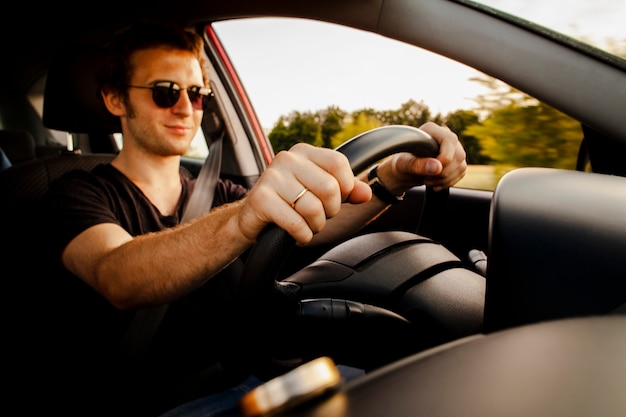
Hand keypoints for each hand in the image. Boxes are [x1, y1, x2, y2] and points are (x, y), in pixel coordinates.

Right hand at [238, 143, 370, 244]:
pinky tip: (298, 234)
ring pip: (313, 208)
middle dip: (330, 211)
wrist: (251, 218)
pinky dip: (303, 235)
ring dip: (316, 226)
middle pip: (329, 188)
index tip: (337, 200)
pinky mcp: (261, 199)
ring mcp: (272, 178)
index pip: (338, 163)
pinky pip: (296, 223)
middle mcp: (286, 159)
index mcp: (303, 152)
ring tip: (308, 225)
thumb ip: (346, 190)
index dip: (345, 187)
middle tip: (320, 217)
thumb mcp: (318, 192)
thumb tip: (366, 194)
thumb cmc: (289, 203)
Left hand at [377, 122, 466, 192]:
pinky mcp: (457, 160)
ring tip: (428, 181)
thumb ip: (418, 165)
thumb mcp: (404, 165)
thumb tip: (437, 167)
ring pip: (461, 166)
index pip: (449, 141)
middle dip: (442, 173)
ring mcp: (453, 148)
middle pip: (458, 156)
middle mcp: (446, 135)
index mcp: (431, 129)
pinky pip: (461, 173)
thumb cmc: (402, 164)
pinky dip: (448, 182)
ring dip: (445, 179)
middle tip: (426, 179)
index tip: (430, 171)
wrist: (405, 171)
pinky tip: (436, 184)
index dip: (444, 159)